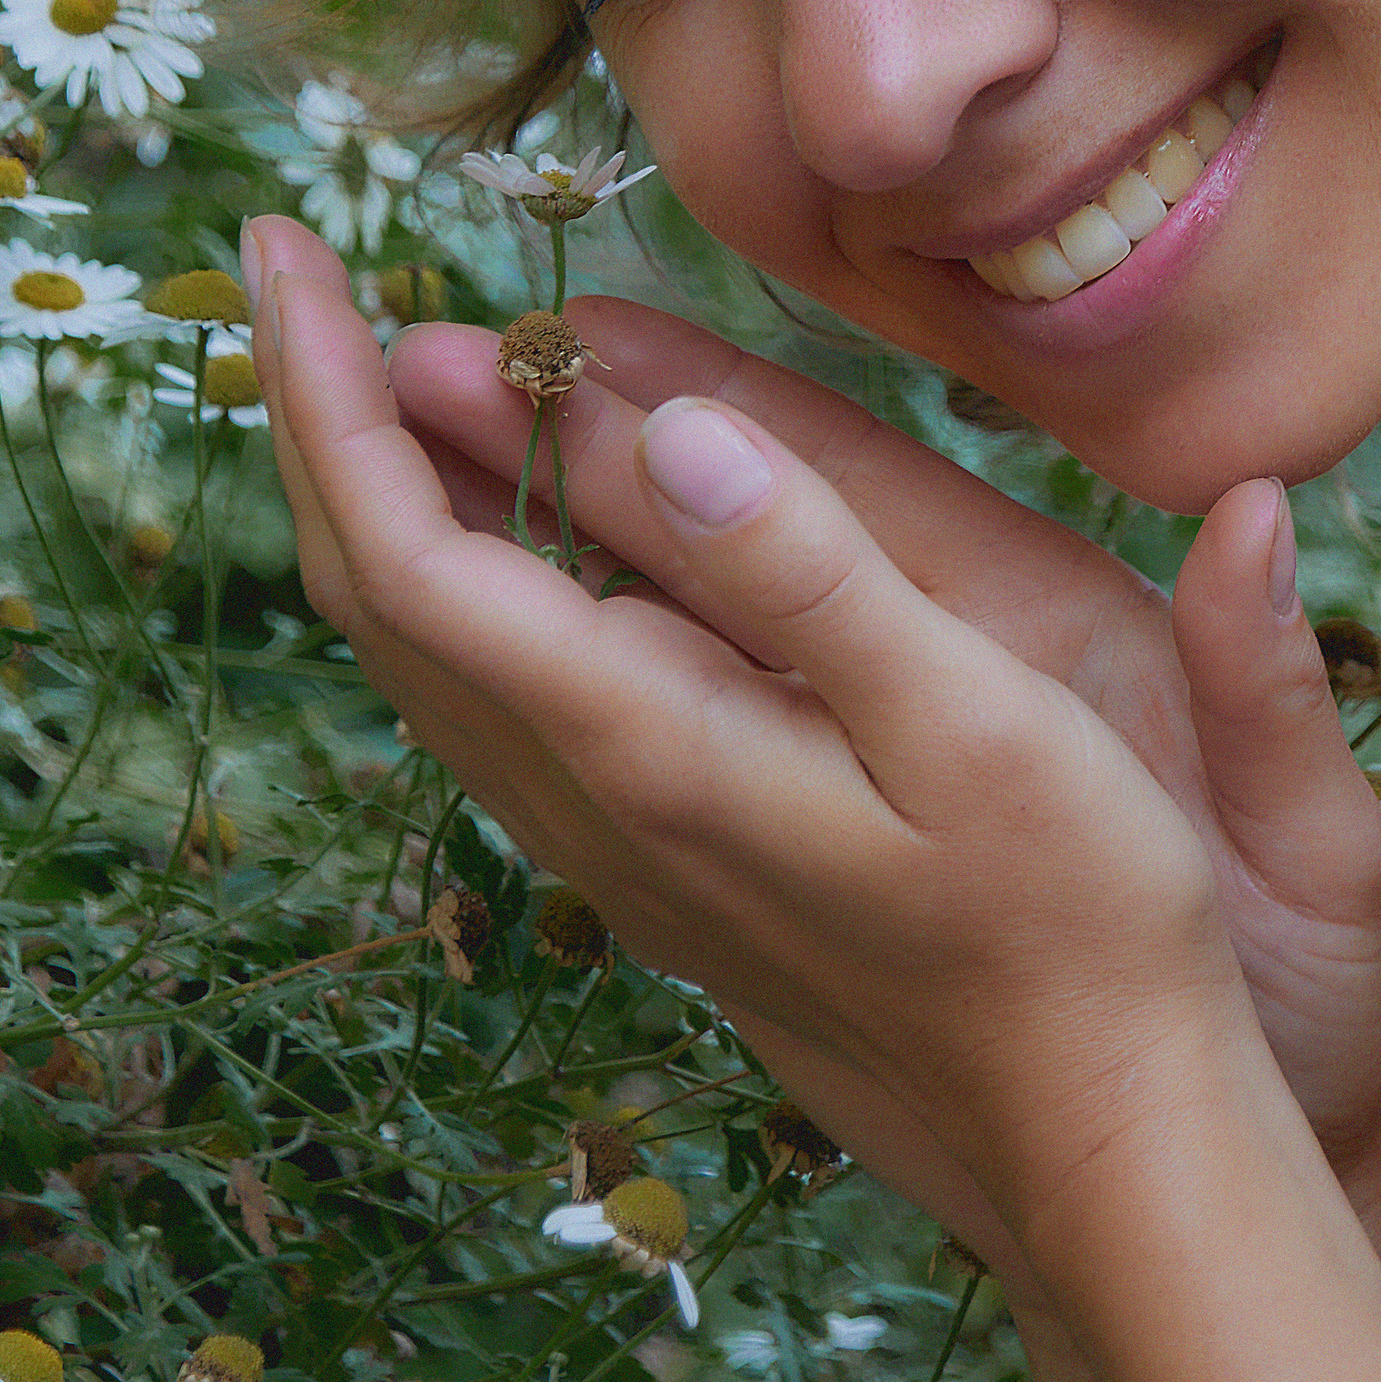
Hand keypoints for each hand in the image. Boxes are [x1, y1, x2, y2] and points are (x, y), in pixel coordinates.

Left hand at [376, 267, 1380, 1212]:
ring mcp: (617, 845)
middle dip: (316, 420)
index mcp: (652, 747)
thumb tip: (684, 433)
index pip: (414, 556)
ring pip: (425, 653)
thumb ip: (823, 575)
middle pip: (380, 597)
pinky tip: (511, 521)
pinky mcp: (662, 860)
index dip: (330, 397)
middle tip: (294, 269)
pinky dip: (458, 570)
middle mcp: (595, 802)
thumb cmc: (1071, 918)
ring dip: (381, 492)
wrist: (1093, 1125)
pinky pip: (496, 693)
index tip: (287, 255)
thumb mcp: (979, 720)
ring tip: (378, 361)